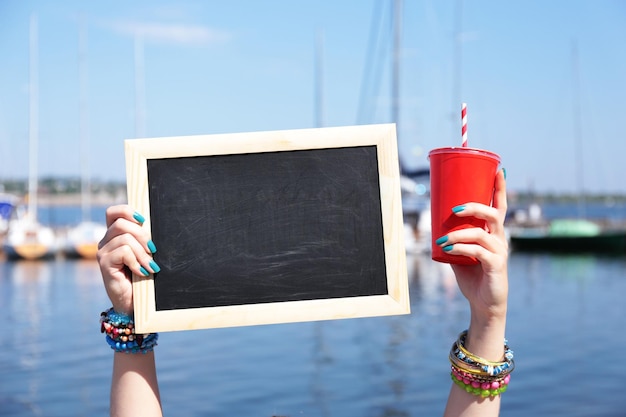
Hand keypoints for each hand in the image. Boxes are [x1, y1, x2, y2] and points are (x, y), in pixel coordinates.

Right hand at [97, 205, 157, 315]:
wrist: (133, 302)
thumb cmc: (141, 277)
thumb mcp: (144, 254)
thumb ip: (143, 239)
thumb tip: (152, 226)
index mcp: (115, 235)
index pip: (113, 212)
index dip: (127, 211)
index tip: (143, 220)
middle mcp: (106, 241)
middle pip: (121, 223)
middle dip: (142, 235)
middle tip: (153, 250)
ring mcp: (103, 252)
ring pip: (125, 238)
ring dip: (142, 253)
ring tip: (150, 266)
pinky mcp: (104, 264)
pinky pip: (124, 252)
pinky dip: (137, 262)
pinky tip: (141, 272)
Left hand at [437, 169, 508, 322]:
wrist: (484, 303)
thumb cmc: (473, 277)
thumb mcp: (460, 253)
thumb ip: (453, 239)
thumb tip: (433, 226)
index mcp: (494, 232)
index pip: (499, 206)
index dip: (500, 188)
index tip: (499, 169)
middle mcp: (500, 239)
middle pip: (493, 214)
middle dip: (474, 206)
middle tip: (454, 208)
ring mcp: (500, 252)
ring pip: (481, 233)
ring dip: (459, 234)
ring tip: (443, 239)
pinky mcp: (496, 266)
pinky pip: (478, 252)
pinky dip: (460, 249)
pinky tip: (448, 250)